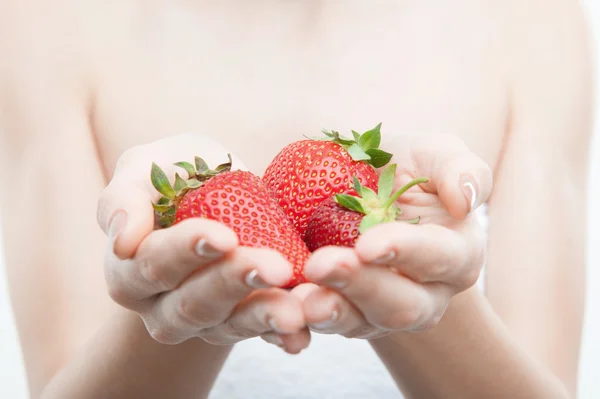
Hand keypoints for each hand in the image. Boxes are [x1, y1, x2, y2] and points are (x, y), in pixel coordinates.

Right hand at [97, 133, 309, 352]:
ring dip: (263, 316)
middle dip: (234, 284)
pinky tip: (302, 333)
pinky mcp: (240, 325)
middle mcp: (162, 306)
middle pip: (193, 304)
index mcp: (130, 270)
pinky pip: (260, 335)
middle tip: (274, 267)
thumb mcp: (144, 170)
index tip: (223, 236)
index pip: (154, 264)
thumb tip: (123, 240)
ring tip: (294, 310)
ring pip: (229, 326)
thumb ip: (123, 197)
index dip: (187, 251)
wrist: (218, 193)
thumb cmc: (176, 176)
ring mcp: (204, 322)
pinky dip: (282, 335)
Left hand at [299, 133, 492, 338]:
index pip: (438, 258)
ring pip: (359, 324)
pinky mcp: (345, 314)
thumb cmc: (407, 170)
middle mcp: (425, 294)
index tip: (367, 244)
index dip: (405, 252)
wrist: (365, 189)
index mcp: (456, 255)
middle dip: (360, 287)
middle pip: (400, 305)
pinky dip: (299, 321)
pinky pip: (324, 325)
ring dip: (328, 313)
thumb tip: (464, 199)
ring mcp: (381, 310)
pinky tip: (278, 309)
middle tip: (321, 265)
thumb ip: (461, 169)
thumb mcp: (436, 155)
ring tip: (298, 300)